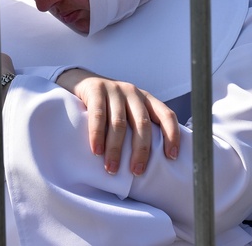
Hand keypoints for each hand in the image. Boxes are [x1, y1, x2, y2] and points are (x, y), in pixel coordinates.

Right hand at [56, 69, 179, 175]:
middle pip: (143, 123)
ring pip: (119, 123)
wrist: (79, 80)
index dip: (172, 135)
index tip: (171, 156)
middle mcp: (133, 93)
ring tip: (112, 168)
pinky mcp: (96, 90)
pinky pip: (98, 116)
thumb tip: (148, 161)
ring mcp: (115, 90)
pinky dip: (98, 135)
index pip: (166, 115)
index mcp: (146, 99)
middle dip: (141, 150)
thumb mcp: (128, 110)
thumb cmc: (108, 105)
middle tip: (136, 172)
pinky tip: (97, 151)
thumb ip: (138, 126)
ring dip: (116, 149)